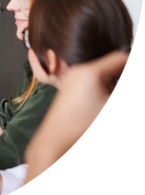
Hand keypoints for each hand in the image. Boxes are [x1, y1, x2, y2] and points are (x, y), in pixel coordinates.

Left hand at [27, 51, 144, 161]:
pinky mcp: (71, 84)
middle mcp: (80, 70)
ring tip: (131, 86)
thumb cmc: (80, 125)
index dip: (136, 59)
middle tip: (142, 74)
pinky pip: (92, 78)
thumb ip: (137, 105)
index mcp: (91, 73)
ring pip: (101, 72)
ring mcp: (74, 76)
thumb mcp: (114, 114)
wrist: (57, 135)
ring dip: (116, 77)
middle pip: (110, 64)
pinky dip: (105, 82)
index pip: (119, 59)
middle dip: (128, 69)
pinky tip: (115, 94)